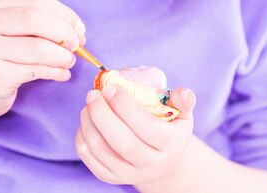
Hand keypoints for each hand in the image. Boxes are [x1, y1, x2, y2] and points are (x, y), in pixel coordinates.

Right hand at [0, 0, 85, 118]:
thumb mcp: (11, 30)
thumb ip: (40, 23)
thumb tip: (78, 29)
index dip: (64, 13)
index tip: (79, 28)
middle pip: (36, 19)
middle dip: (65, 32)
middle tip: (77, 46)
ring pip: (39, 47)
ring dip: (63, 56)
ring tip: (68, 62)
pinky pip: (36, 70)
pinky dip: (56, 72)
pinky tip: (60, 75)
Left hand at [75, 84, 196, 184]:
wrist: (162, 160)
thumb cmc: (170, 128)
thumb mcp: (182, 114)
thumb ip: (183, 100)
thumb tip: (181, 94)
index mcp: (171, 145)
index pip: (147, 127)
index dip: (125, 106)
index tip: (111, 88)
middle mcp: (152, 165)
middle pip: (122, 142)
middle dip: (102, 114)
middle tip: (93, 94)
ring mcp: (131, 174)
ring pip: (102, 151)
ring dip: (89, 124)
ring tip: (88, 105)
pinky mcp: (112, 178)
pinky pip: (91, 159)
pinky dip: (82, 138)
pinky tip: (86, 121)